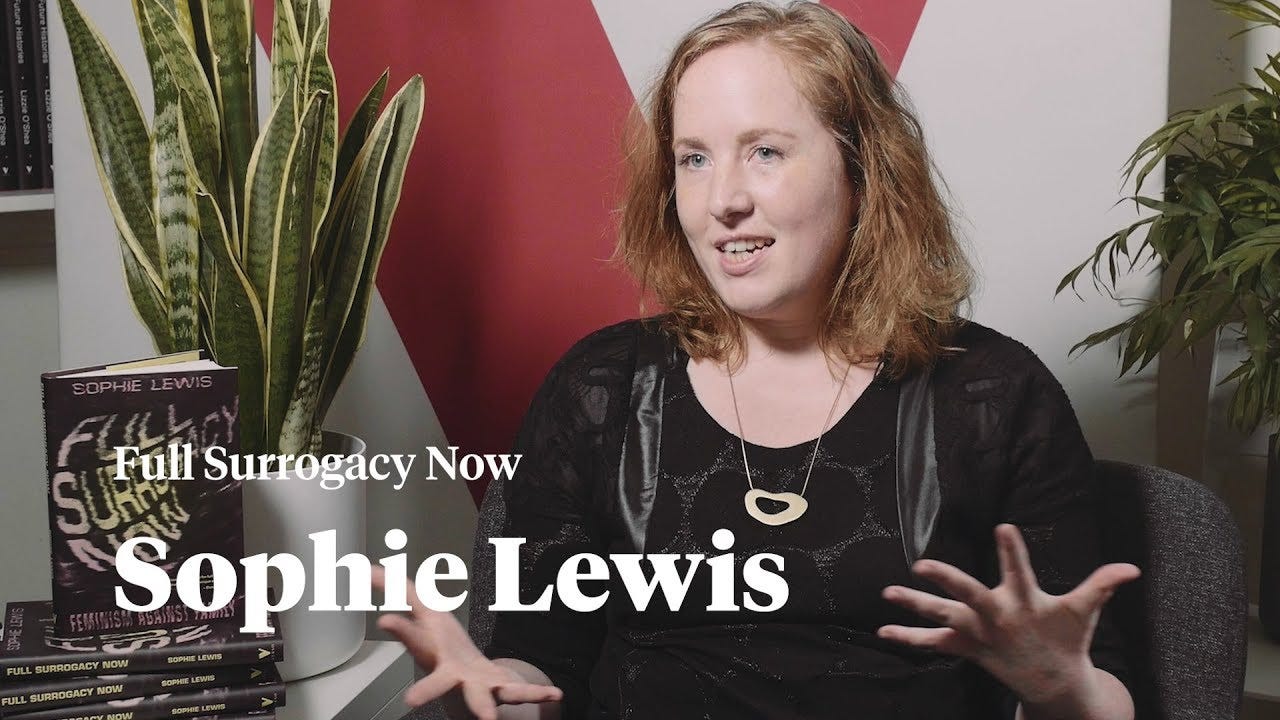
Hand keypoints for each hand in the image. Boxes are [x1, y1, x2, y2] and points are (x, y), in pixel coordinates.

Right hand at [372, 567, 562, 718]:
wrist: (466, 680)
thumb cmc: (444, 651)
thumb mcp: (423, 618)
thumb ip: (399, 590)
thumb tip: (371, 569)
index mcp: (434, 653)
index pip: (415, 638)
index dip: (401, 628)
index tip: (387, 619)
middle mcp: (453, 674)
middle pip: (441, 683)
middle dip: (432, 691)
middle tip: (426, 704)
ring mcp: (478, 685)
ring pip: (482, 697)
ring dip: (486, 707)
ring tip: (493, 717)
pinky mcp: (502, 687)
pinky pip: (521, 692)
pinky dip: (538, 694)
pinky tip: (555, 694)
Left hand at [877, 524, 1138, 705]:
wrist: (1052, 684)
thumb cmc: (1066, 639)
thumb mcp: (1083, 611)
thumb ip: (1102, 585)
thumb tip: (1132, 568)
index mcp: (1026, 601)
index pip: (1020, 569)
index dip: (1012, 549)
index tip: (1003, 526)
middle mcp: (999, 616)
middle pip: (969, 594)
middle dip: (945, 580)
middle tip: (920, 564)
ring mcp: (980, 633)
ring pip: (943, 617)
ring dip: (915, 606)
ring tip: (888, 593)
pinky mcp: (968, 647)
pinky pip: (934, 644)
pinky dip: (909, 637)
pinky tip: (884, 629)